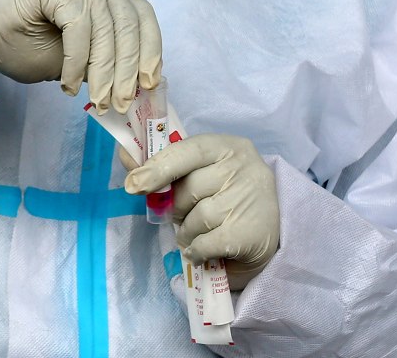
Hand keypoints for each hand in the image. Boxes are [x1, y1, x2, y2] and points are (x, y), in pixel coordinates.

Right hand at [0, 0, 161, 113]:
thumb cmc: (20, 44)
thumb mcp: (73, 61)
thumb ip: (102, 64)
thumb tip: (133, 86)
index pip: (140, 17)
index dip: (150, 51)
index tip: (150, 83)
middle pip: (128, 25)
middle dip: (127, 70)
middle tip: (121, 102)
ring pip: (106, 28)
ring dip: (103, 72)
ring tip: (98, 100)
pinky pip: (79, 27)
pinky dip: (77, 61)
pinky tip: (69, 82)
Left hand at [124, 134, 279, 289]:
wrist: (270, 232)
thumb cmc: (225, 196)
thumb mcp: (200, 172)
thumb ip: (167, 166)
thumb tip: (127, 159)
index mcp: (227, 146)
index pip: (187, 150)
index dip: (158, 167)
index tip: (133, 184)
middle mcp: (243, 167)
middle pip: (189, 189)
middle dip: (176, 207)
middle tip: (182, 214)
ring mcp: (249, 199)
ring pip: (196, 218)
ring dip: (186, 232)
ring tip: (195, 233)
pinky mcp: (250, 233)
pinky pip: (205, 244)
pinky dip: (196, 251)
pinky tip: (201, 250)